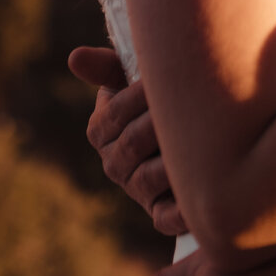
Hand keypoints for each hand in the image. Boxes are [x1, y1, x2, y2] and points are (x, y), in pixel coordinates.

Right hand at [67, 46, 186, 235]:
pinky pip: (165, 218)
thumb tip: (75, 57)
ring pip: (148, 178)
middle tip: (190, 104)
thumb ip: (109, 67)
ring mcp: (138, 190)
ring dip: (171, 161)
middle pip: (131, 143)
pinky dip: (179, 212)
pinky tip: (197, 198)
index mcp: (103, 131)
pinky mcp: (162, 214)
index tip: (159, 80)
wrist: (200, 135)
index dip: (136, 96)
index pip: (113, 114)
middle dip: (158, 122)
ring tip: (197, 143)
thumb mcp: (135, 80)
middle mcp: (115, 164)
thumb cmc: (162, 99)